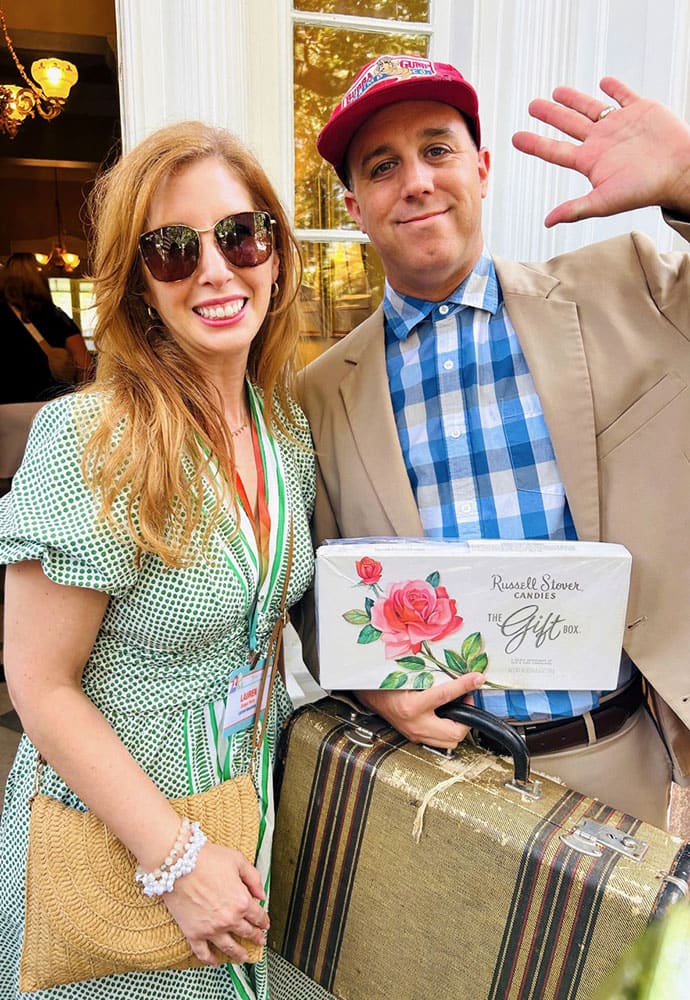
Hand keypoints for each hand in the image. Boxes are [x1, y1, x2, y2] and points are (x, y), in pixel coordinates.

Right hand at [163, 842, 268, 964]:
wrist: (178, 863)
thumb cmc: (207, 858)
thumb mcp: (238, 861)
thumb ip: (253, 878)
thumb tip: (262, 895)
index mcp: (242, 901)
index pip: (258, 916)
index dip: (264, 921)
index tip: (265, 925)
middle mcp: (229, 919)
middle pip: (247, 932)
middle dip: (255, 937)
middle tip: (259, 941)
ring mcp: (211, 929)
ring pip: (229, 947)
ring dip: (239, 954)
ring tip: (244, 958)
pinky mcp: (193, 933)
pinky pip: (203, 953)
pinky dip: (210, 960)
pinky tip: (215, 961)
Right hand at [354, 672, 485, 748]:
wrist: (370, 696)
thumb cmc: (385, 684)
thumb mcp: (408, 676)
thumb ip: (432, 677)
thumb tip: (455, 672)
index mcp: (412, 706)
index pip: (445, 695)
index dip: (465, 685)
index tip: (476, 679)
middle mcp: (415, 724)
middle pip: (455, 732)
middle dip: (467, 717)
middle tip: (467, 699)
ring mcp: (416, 734)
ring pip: (451, 741)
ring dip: (459, 726)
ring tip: (459, 709)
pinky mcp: (416, 737)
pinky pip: (440, 741)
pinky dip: (449, 730)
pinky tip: (447, 717)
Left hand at [512, 77, 689, 226]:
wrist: (680, 170)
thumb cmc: (645, 189)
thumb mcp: (605, 201)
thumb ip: (575, 209)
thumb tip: (547, 222)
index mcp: (590, 161)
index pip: (555, 151)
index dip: (535, 143)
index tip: (515, 138)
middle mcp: (601, 142)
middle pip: (569, 124)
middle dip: (550, 114)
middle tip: (533, 105)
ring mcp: (620, 125)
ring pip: (591, 108)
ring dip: (574, 99)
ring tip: (558, 92)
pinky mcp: (640, 110)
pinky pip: (623, 95)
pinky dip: (613, 88)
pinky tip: (604, 82)